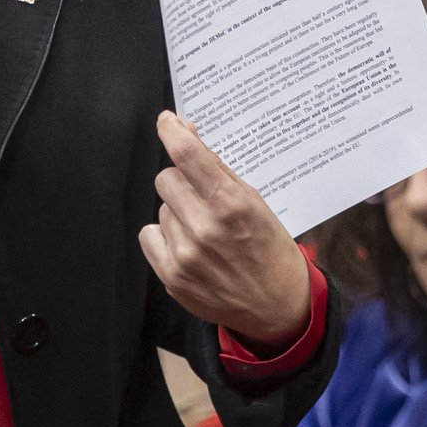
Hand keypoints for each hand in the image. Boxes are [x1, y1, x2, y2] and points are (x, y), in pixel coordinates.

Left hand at [139, 112, 310, 346]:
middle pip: (166, 178)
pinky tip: (188, 246)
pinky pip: (149, 234)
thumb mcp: (255, 201)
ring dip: (178, 213)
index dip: (171, 131)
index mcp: (231, 204)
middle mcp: (205, 228)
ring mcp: (185, 255)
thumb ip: (217, 168)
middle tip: (202, 197)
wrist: (277, 305)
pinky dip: (164, 236)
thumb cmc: (269, 248)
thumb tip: (186, 131)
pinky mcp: (172, 276)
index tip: (167, 121)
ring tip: (204, 231)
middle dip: (182, 181)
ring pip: (161, 208)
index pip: (187, 155)